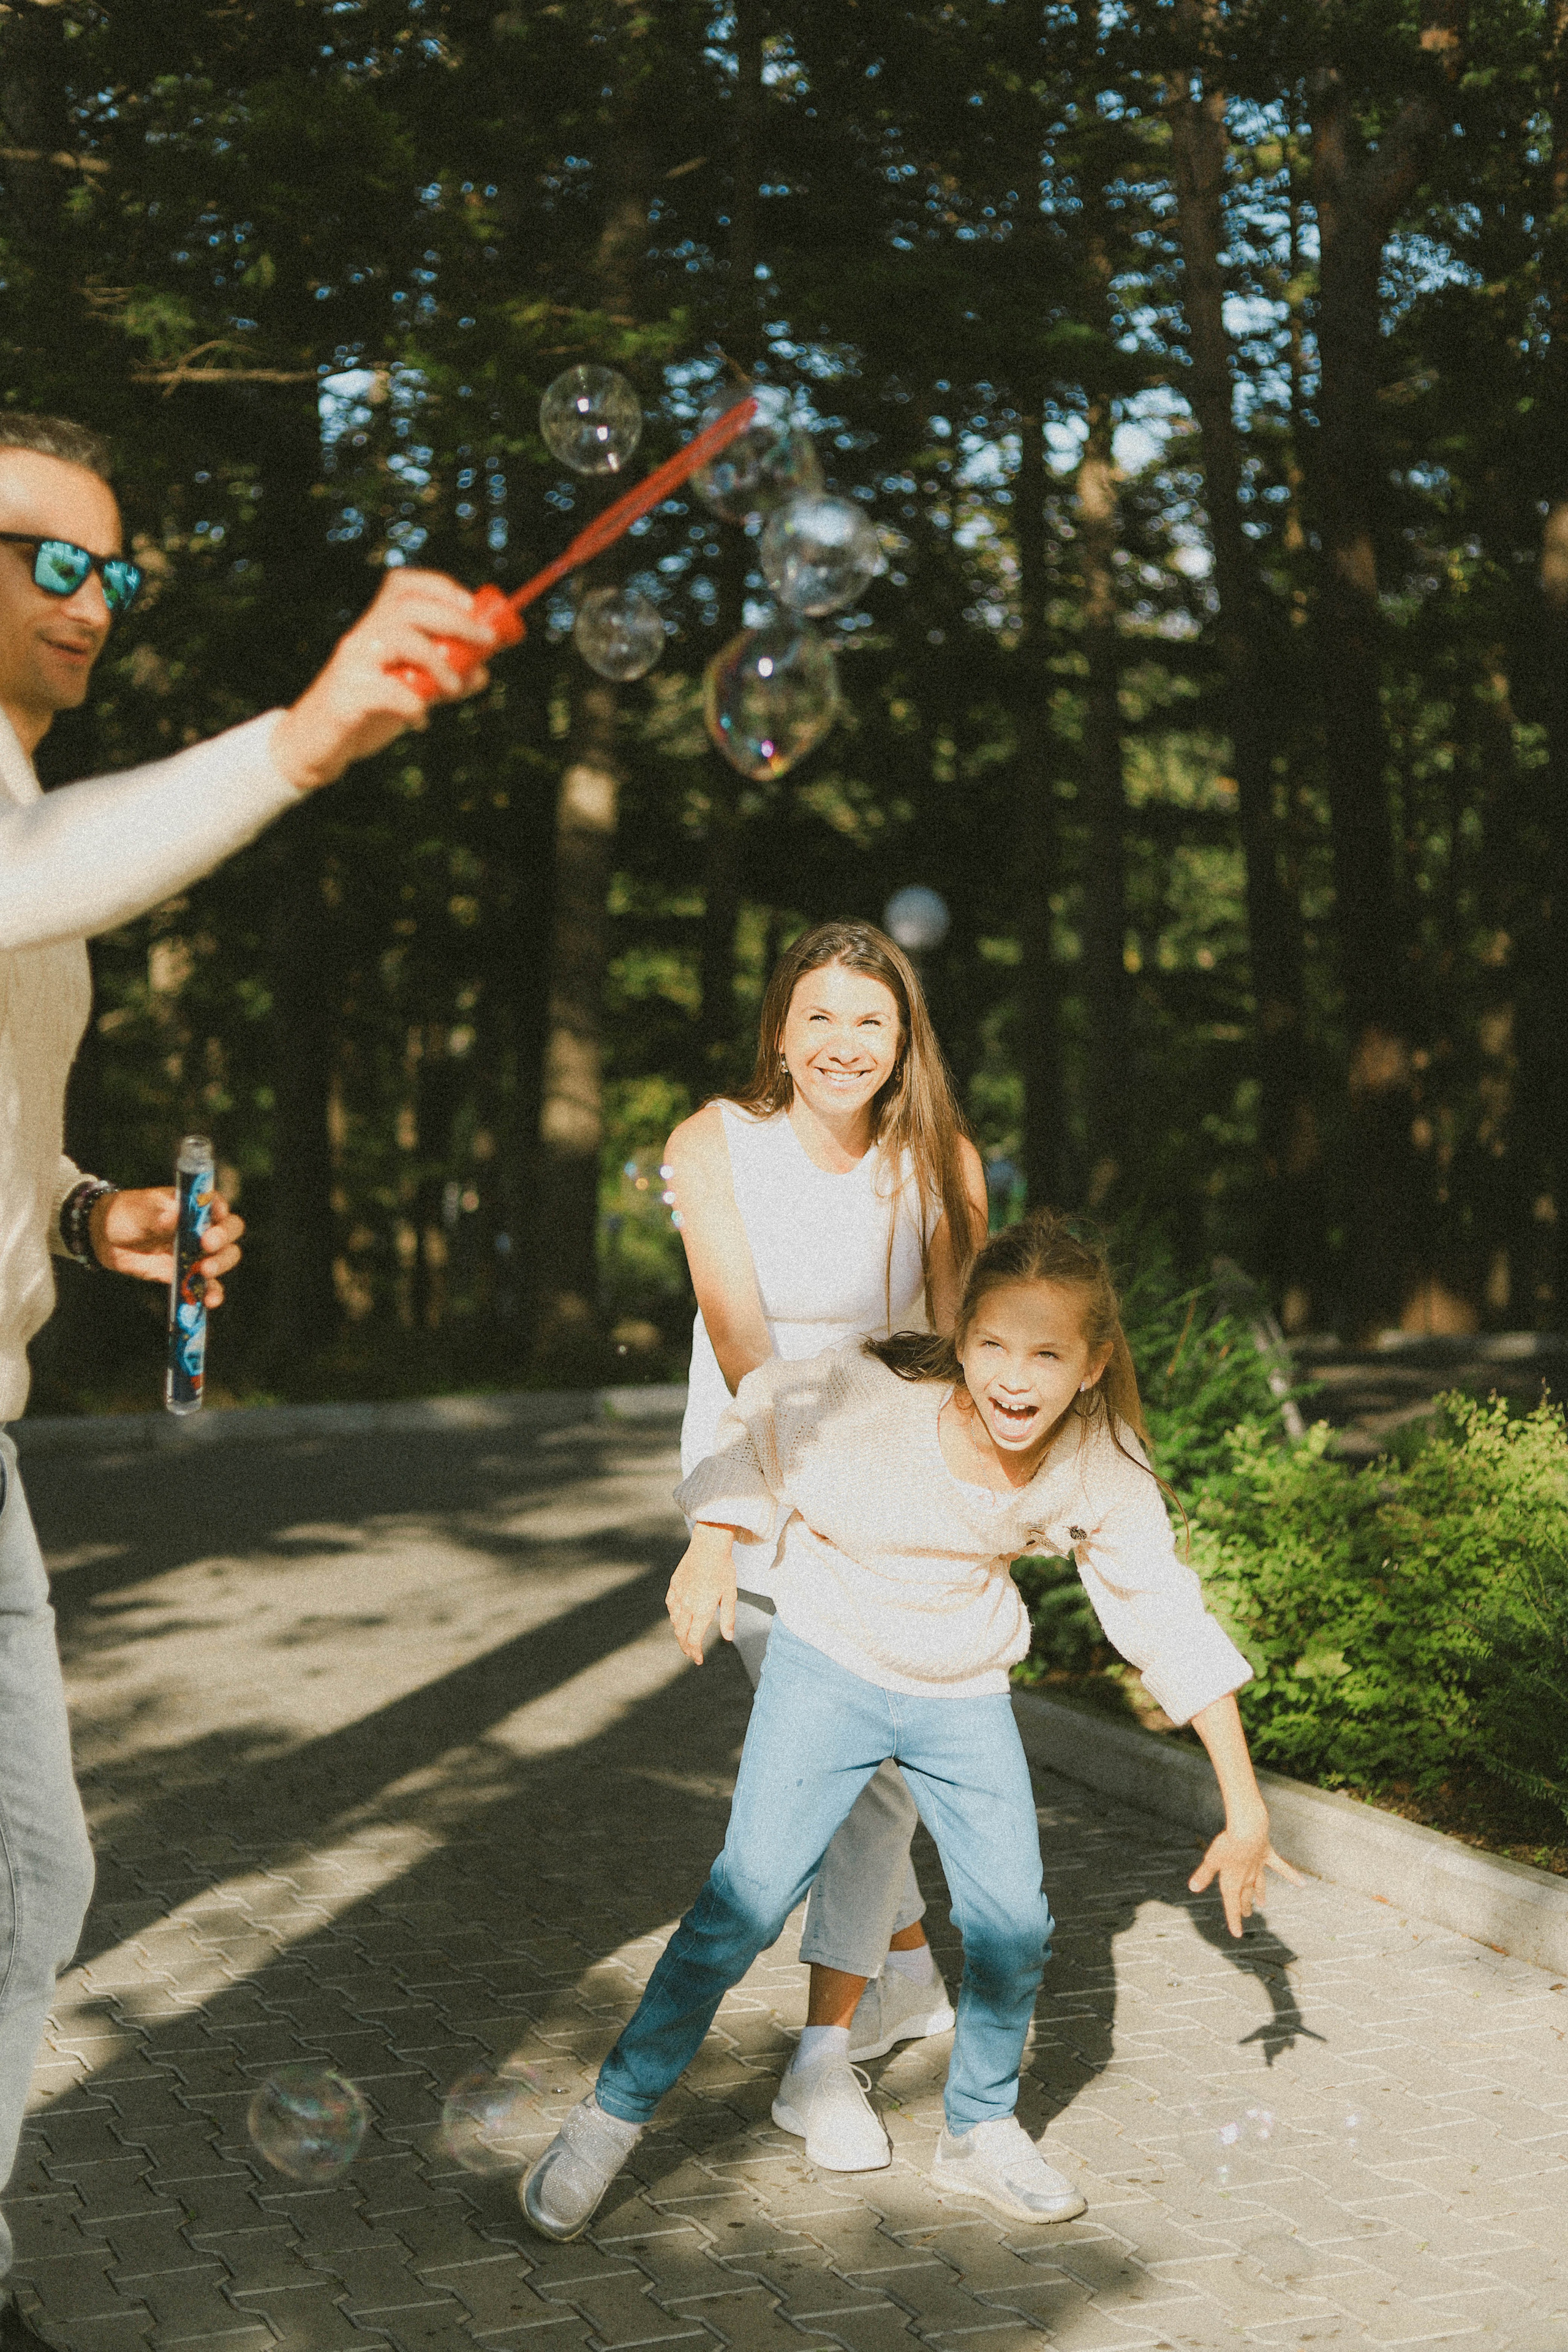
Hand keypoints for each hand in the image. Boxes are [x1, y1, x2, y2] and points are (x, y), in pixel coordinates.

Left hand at [88, 1186, 243, 1308]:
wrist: (105, 1237)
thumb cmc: (125, 1214)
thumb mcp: (138, 1211)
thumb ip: (156, 1215)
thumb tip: (173, 1217)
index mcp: (192, 1206)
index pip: (217, 1205)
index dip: (220, 1213)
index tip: (213, 1220)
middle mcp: (200, 1228)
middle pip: (229, 1233)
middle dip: (223, 1240)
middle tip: (206, 1247)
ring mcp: (195, 1252)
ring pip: (223, 1259)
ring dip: (221, 1266)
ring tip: (205, 1272)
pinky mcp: (186, 1274)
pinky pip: (206, 1285)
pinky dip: (211, 1293)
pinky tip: (210, 1301)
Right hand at [270, 569, 495, 790]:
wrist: (315, 745)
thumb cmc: (365, 712)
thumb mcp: (411, 689)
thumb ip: (443, 678)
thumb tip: (482, 672)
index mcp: (376, 626)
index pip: (403, 585)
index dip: (439, 586)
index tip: (469, 603)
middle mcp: (362, 636)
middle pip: (410, 608)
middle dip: (455, 620)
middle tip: (484, 641)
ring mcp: (352, 663)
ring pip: (401, 640)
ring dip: (438, 664)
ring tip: (453, 689)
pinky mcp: (346, 695)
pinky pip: (389, 692)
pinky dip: (415, 707)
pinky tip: (419, 721)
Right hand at [665, 1527, 738, 1664]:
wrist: (708, 1546)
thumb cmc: (723, 1570)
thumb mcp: (730, 1595)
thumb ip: (728, 1618)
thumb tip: (728, 1638)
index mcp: (701, 1610)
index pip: (694, 1639)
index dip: (695, 1652)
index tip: (699, 1660)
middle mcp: (687, 1605)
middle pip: (681, 1634)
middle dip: (686, 1647)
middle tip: (691, 1654)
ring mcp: (678, 1594)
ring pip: (675, 1621)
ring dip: (679, 1633)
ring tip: (686, 1638)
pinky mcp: (674, 1585)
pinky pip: (671, 1605)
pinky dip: (674, 1615)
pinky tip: (678, 1617)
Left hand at [1188, 1808, 1305, 1937]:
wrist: (1248, 1830)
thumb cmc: (1228, 1844)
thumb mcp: (1212, 1860)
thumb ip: (1204, 1874)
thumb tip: (1193, 1888)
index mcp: (1233, 1881)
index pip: (1232, 1904)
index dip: (1233, 1919)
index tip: (1237, 1934)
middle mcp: (1247, 1877)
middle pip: (1245, 1895)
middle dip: (1244, 1905)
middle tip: (1246, 1914)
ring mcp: (1259, 1866)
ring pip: (1259, 1884)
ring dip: (1259, 1893)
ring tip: (1262, 1903)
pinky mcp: (1267, 1854)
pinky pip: (1281, 1866)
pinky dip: (1291, 1875)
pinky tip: (1302, 1883)